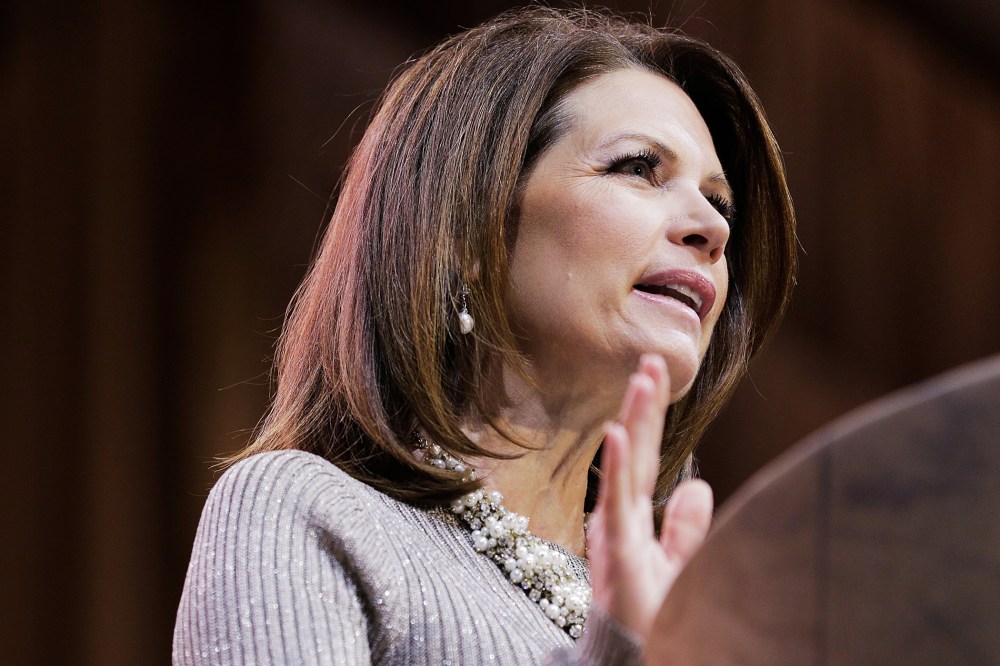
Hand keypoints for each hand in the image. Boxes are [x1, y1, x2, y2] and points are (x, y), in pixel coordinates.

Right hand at [587, 353, 713, 640]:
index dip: (649, 415)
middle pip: (633, 453)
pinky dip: (614, 470)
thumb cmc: (652, 618)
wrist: (638, 660)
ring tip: (641, 382)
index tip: (657, 372)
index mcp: (633, 518)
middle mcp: (620, 519)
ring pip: (625, 470)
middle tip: (651, 360)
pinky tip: (616, 434)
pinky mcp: (618, 557)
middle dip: (643, 407)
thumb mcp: (677, 566)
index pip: (643, 456)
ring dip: (632, 423)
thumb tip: (698, 485)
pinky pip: (616, 507)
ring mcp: (616, 536)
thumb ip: (685, 528)